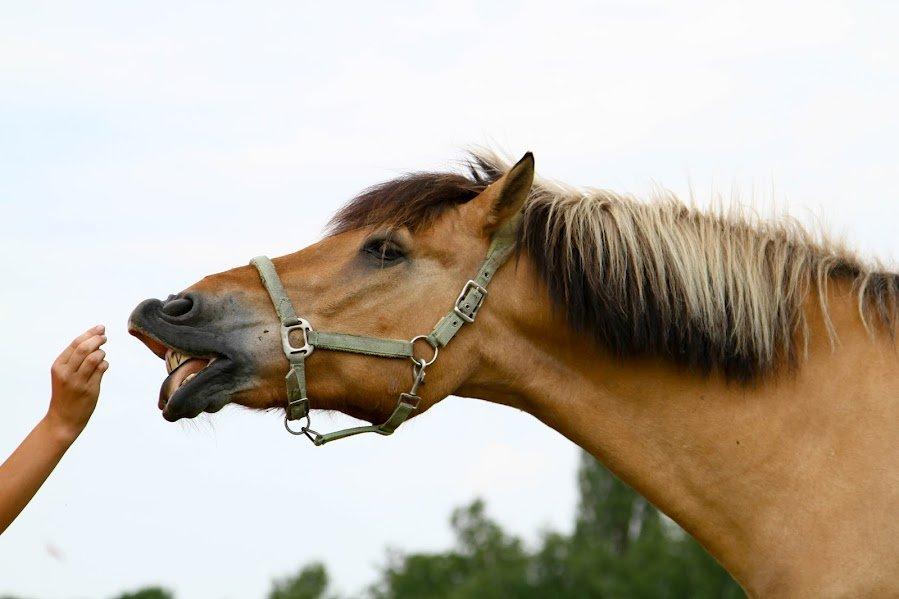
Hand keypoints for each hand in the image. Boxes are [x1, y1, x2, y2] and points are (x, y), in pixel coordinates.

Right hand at [46, 325, 108, 441]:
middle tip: (104, 336)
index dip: (89, 334)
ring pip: (94, 358)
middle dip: (96, 339)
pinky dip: (105, 364)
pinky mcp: (90, 390)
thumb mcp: (63, 374)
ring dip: (102, 352)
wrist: (63, 418)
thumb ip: (75, 359)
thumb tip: (94, 340)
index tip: (99, 328)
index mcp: (58, 366)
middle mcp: (66, 373)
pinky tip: (103, 365)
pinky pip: (101, 370)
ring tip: (102, 353)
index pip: (74, 344)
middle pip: (84, 349)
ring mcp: (78, 382)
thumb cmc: (66, 393)